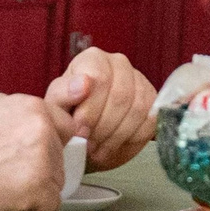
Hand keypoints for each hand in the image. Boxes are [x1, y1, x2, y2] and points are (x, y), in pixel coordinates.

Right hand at [0, 91, 67, 210]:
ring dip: (36, 189)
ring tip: (6, 190)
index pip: (63, 127)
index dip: (50, 144)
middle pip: (59, 157)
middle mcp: (42, 130)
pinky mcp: (36, 188)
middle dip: (41, 168)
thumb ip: (11, 111)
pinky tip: (12, 204)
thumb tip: (18, 118)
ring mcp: (42, 159)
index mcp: (32, 107)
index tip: (38, 155)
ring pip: (56, 181)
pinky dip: (34, 210)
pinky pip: (51, 205)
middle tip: (12, 176)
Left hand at [45, 47, 154, 170]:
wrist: (83, 133)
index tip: (80, 132)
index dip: (90, 110)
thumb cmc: (67, 116)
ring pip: (137, 110)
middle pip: (121, 96)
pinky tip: (114, 147)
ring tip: (98, 151)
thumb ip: (64, 93)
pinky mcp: (153, 103)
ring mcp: (140, 81)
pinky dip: (132, 140)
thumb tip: (84, 84)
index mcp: (94, 59)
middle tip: (89, 147)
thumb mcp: (56, 106)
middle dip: (103, 127)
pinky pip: (150, 122)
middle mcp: (119, 64)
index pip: (99, 78)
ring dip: (116, 137)